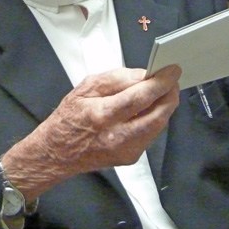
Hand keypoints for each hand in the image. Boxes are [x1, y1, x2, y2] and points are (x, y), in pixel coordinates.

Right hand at [1, 65, 180, 199]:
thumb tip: (144, 74)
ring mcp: (126, 151)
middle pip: (158, 114)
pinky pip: (152, 133)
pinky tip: (150, 108)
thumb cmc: (69, 118)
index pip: (140, 97)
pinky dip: (155, 118)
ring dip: (164, 105)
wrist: (56, 153)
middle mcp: (117, 137)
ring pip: (159, 125)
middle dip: (170, 94)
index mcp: (102, 116)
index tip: (172, 70)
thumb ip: (117, 78)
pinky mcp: (131, 157)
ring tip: (161, 91)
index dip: (160, 83)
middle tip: (171, 80)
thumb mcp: (86, 87)